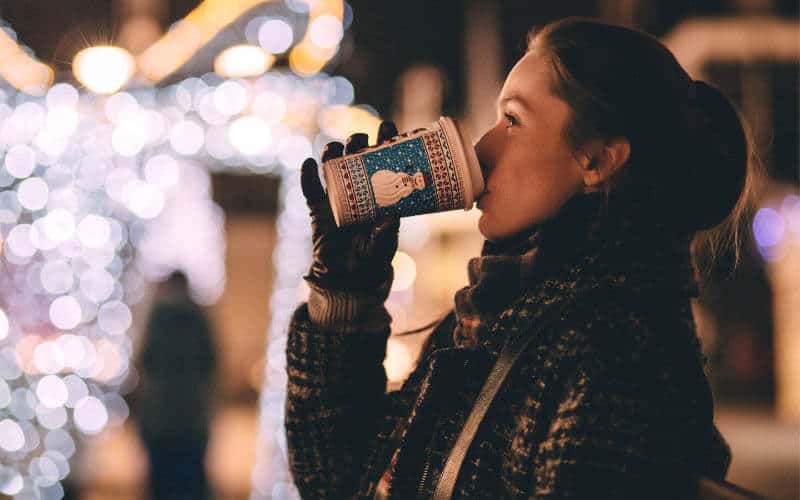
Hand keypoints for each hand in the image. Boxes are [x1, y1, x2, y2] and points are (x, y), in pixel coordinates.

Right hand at [301, 121, 400, 291]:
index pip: (383, 161)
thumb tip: (390, 217)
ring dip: (333, 153)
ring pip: (333, 167)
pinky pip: (310, 190)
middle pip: (356, 157)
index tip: (388, 127)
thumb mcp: (384, 245)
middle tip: (361, 140)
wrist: (348, 278)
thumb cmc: (372, 258)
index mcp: (379, 193)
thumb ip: (386, 232)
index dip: (384, 142)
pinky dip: (308, 177)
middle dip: (358, 143)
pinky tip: (309, 164)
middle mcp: (358, 190)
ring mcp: (336, 198)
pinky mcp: (318, 210)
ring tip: (335, 148)